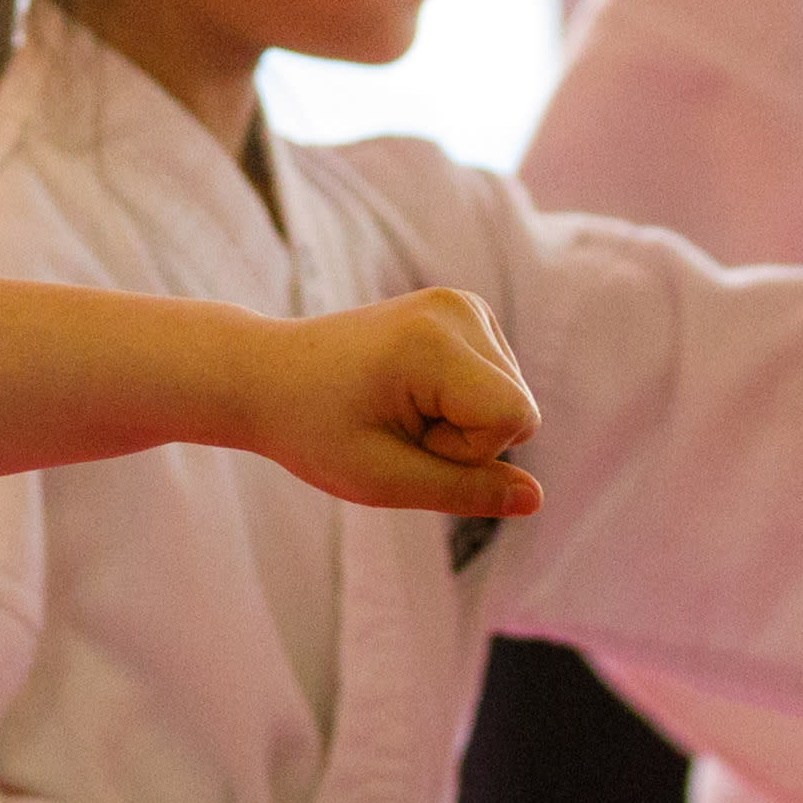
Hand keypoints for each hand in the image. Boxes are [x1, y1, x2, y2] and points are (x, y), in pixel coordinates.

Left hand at [234, 287, 544, 524]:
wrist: (264, 376)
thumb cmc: (312, 429)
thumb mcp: (383, 479)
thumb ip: (466, 490)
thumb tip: (537, 499)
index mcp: (435, 341)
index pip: (515, 419)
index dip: (467, 452)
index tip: (405, 439)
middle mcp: (458, 308)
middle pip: (520, 408)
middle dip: (466, 438)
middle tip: (393, 425)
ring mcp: (462, 304)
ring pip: (512, 396)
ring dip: (462, 421)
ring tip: (394, 408)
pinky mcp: (462, 312)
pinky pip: (498, 381)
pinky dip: (460, 401)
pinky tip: (407, 392)